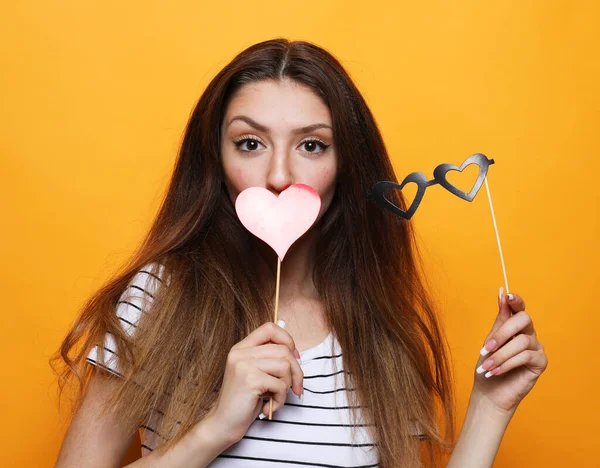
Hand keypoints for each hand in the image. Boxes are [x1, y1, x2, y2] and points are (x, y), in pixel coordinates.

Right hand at [205, 321, 303, 444]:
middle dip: (296, 370)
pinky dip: (281, 399)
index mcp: (242, 348)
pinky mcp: (250, 380)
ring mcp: (243, 365)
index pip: (269, 328)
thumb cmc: (244, 400)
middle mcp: (240, 353)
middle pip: (283, 349)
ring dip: (287, 386)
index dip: (287, 340)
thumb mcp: (256, 373)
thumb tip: (296, 353)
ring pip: (285, 366)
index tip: (293, 358)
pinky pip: (280, 385)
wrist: (224, 423)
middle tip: (295, 387)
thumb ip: (269, 359)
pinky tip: (268, 406)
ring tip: (277, 397)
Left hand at [472, 288, 547, 415]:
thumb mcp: (490, 340)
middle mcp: (528, 333)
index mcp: (515, 326)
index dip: (515, 300)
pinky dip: (507, 364)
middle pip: (523, 320)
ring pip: (521, 342)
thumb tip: (502, 293)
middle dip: (502, 333)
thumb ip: (500, 320)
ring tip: (486, 366)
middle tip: (485, 348)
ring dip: (500, 355)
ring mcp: (536, 347)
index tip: (507, 296)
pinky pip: (525, 357)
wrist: (489, 391)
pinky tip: (495, 371)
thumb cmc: (488, 364)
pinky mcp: (540, 362)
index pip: (519, 308)